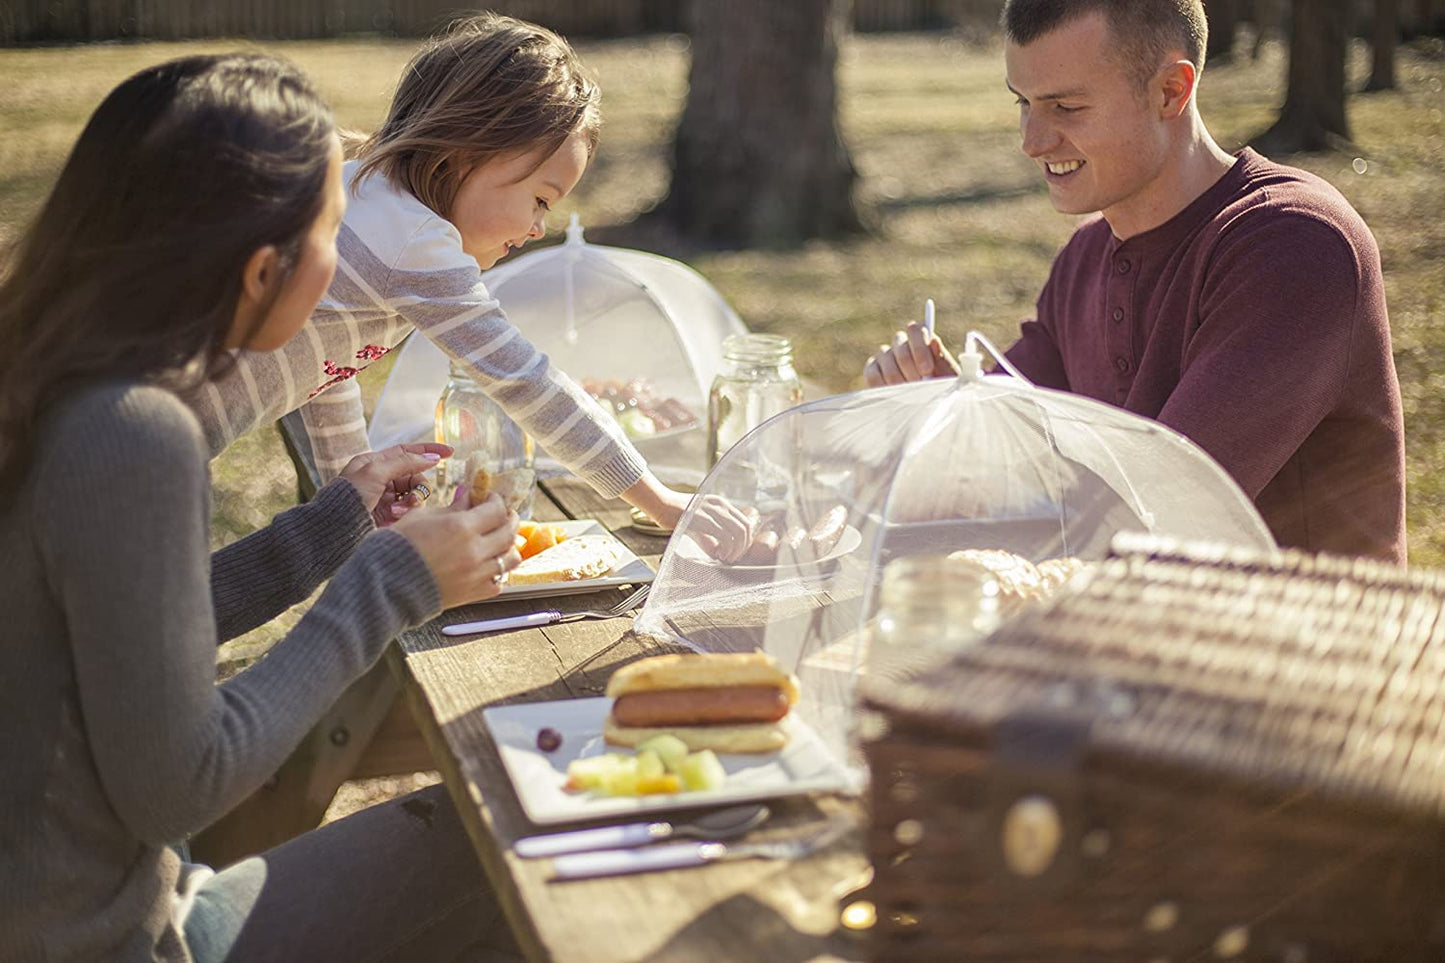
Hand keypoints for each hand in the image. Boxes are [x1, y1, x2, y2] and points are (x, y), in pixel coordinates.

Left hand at [338, 442, 452, 527]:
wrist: (337, 528)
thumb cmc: (349, 496)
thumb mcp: (375, 472)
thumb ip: (405, 462)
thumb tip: (431, 457)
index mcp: (375, 463)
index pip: (408, 452)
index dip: (428, 451)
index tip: (450, 452)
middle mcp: (382, 478)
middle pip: (416, 475)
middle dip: (419, 486)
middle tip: (414, 496)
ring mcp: (387, 497)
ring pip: (416, 493)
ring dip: (413, 501)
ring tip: (400, 510)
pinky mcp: (391, 514)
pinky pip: (411, 509)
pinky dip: (407, 512)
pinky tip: (397, 516)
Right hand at [392, 487, 522, 609]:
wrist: (384, 584)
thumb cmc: (396, 547)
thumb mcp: (421, 517)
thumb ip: (451, 507)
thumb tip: (467, 494)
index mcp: (461, 527)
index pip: (496, 510)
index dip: (497, 501)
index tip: (491, 499)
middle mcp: (474, 551)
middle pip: (509, 532)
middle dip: (510, 519)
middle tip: (505, 515)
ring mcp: (476, 575)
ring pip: (510, 558)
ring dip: (510, 546)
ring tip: (502, 540)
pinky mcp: (472, 594)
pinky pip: (499, 583)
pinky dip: (499, 572)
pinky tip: (491, 564)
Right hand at [683, 493, 755, 563]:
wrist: (661, 506)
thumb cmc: (679, 518)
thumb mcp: (701, 523)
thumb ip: (714, 536)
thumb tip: (723, 553)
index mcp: (722, 504)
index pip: (745, 522)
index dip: (745, 541)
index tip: (737, 553)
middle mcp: (720, 505)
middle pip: (745, 528)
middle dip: (743, 547)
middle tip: (732, 558)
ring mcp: (713, 510)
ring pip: (738, 532)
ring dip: (735, 550)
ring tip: (725, 558)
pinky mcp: (704, 518)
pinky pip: (724, 535)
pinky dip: (726, 548)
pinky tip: (718, 555)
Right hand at [863, 321, 959, 386]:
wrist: (927, 414)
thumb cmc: (942, 392)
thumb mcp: (948, 378)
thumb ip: (941, 360)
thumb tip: (933, 341)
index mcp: (923, 340)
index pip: (916, 329)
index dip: (920, 347)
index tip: (927, 370)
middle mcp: (902, 344)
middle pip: (899, 343)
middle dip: (910, 369)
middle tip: (919, 386)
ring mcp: (885, 357)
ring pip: (885, 357)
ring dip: (898, 379)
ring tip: (909, 395)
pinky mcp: (872, 371)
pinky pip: (871, 372)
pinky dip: (881, 384)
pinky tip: (893, 395)